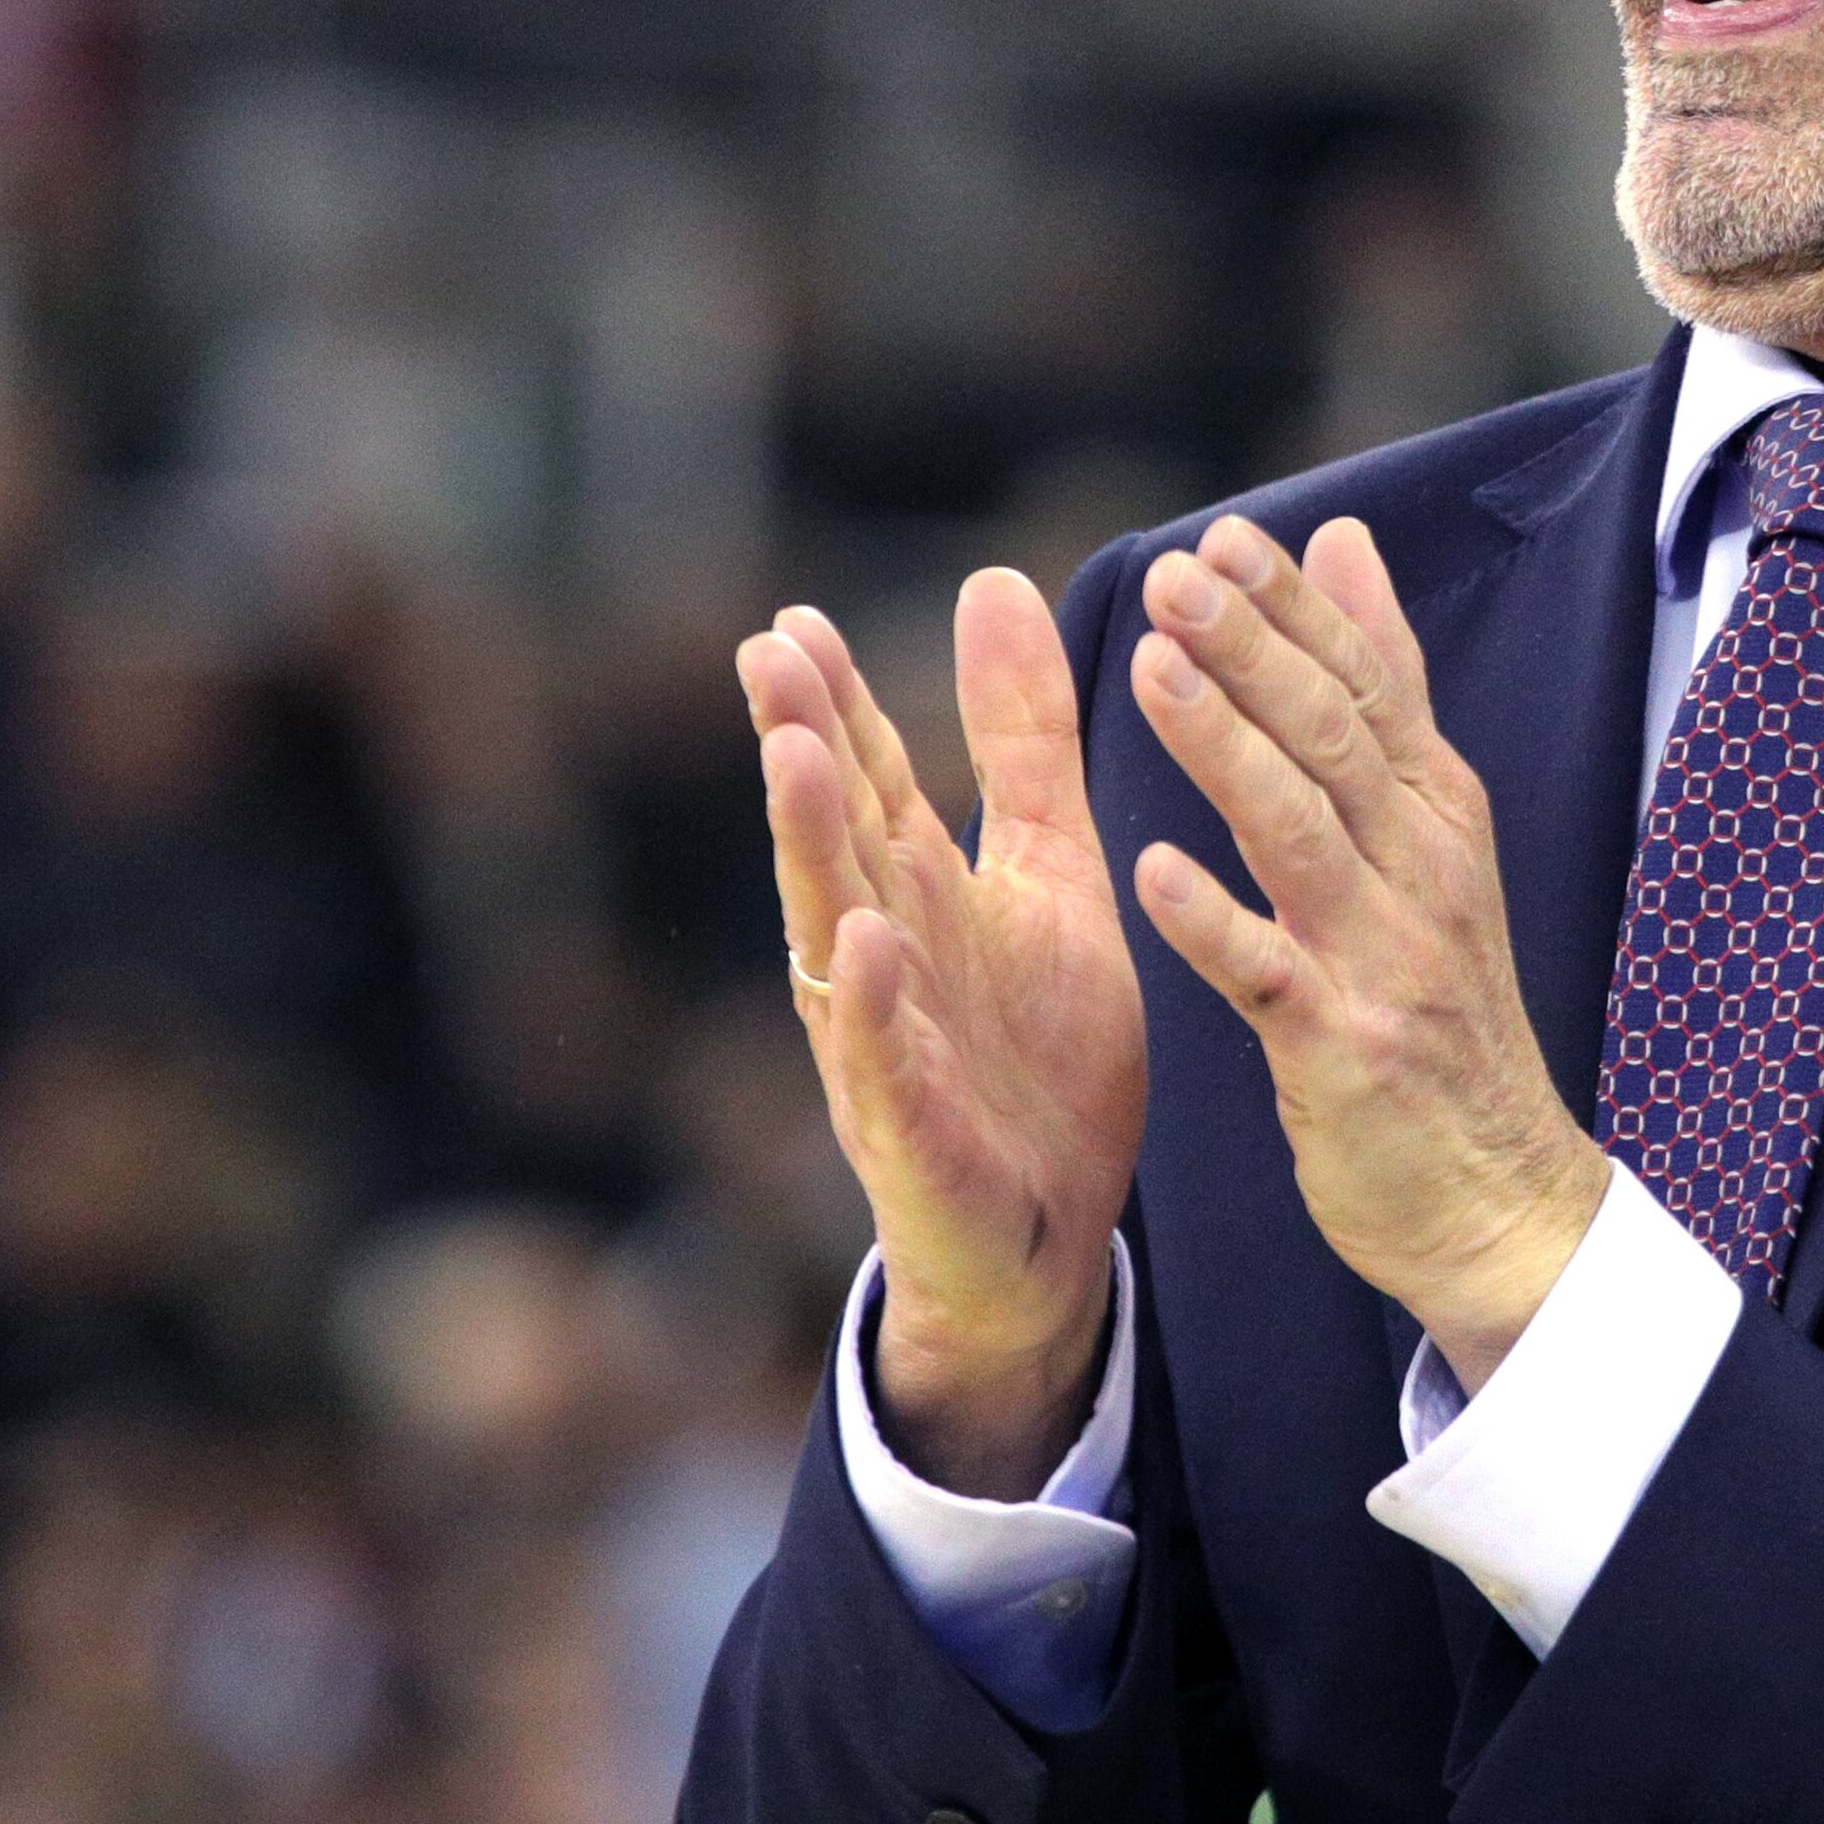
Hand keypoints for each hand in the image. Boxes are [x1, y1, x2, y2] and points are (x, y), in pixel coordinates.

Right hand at [746, 572, 1145, 1498]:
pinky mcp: (914, 1135)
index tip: (797, 619)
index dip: (836, 702)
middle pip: (834, 839)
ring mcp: (888, 1048)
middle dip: (802, 748)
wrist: (1054, 1240)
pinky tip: (859, 944)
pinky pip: (887, 1063)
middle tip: (769, 655)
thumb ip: (1020, 744)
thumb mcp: (1048, 874)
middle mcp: (882, 958)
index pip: (869, 781)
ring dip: (812, 852)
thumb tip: (993, 583)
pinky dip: (872, 1005)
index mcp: (917, 895)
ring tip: (795, 760)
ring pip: (837, 935)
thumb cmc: (1036, 1054)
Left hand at [1127, 515, 1608, 1390]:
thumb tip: (1343, 541)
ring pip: (1302, 833)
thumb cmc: (1443, 1005)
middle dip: (1254, 650)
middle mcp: (1422, 868)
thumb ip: (1382, 686)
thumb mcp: (1431, 831)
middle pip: (1333, 738)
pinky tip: (1153, 873)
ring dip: (1228, 749)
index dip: (1294, 611)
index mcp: (1434, 811)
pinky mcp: (1346, 1049)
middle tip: (1179, 574)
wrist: (1502, 1196)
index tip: (1225, 538)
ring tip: (1155, 671)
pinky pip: (1272, 977)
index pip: (1365, 684)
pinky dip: (1216, 924)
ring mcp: (1387, 959)